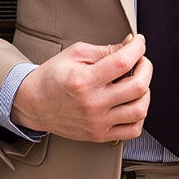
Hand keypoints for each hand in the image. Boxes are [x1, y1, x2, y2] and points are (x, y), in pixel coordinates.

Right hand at [11, 34, 151, 142]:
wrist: (33, 104)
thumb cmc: (51, 78)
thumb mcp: (75, 54)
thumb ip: (105, 50)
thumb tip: (130, 45)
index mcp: (84, 81)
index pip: (123, 62)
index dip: (138, 48)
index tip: (138, 42)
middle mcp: (92, 104)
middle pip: (138, 86)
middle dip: (146, 67)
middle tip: (140, 61)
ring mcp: (97, 122)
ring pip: (140, 110)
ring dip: (145, 92)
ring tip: (136, 83)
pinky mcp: (99, 135)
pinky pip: (133, 130)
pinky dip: (139, 115)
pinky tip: (131, 103)